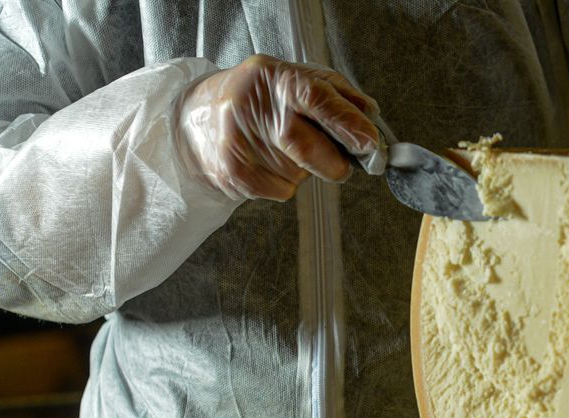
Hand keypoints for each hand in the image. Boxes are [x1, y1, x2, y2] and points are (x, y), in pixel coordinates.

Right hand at [178, 54, 380, 200]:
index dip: (347, 122)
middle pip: (307, 147)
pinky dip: (287, 182)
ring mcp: (238, 143)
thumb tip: (370, 115)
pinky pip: (283, 190)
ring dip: (306, 169)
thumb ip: (335, 93)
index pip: (315, 97)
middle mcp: (251, 107)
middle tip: (341, 163)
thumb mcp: (293, 79)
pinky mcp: (232, 174)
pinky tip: (267, 162)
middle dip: (335, 162)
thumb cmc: (260, 98)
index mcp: (273, 77)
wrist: (197, 119)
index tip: (371, 143)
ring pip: (299, 173)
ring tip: (282, 148)